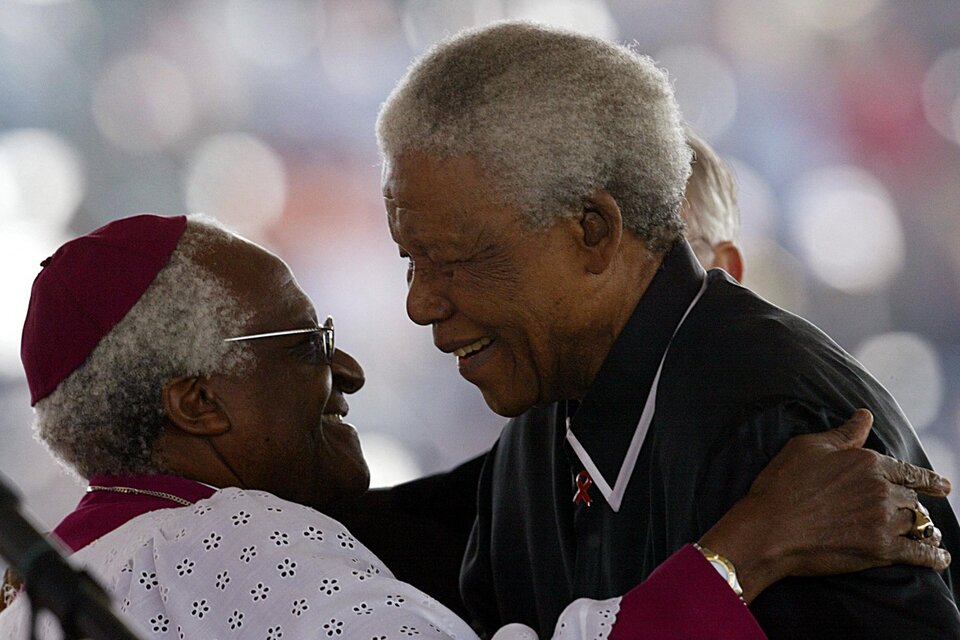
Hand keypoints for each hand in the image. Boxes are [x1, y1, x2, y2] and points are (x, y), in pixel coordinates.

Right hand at [699, 409, 950, 602]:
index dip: (929, 480)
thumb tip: (865, 415)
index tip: (942, 486)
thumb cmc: (782, 484)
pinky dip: (932, 557)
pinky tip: (938, 558)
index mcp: (868, 462)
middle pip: (912, 498)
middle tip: (914, 512)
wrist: (769, 529)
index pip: (909, 471)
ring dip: (923, 528)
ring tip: (928, 534)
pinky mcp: (880, 550)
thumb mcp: (808, 447)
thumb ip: (844, 434)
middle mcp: (882, 490)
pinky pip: (919, 554)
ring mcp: (884, 521)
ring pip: (918, 524)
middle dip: (912, 504)